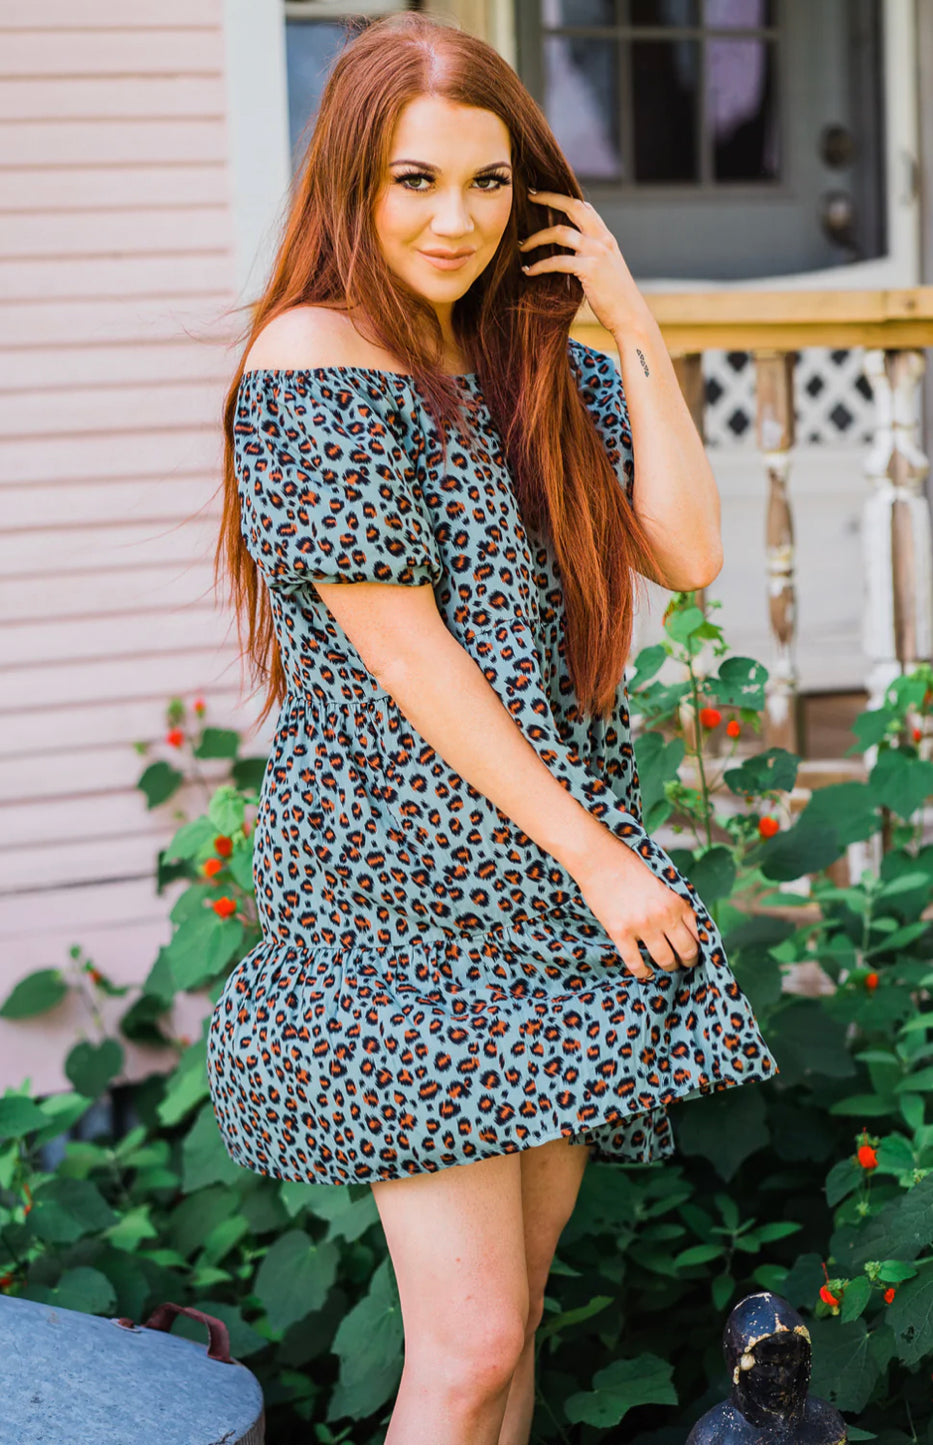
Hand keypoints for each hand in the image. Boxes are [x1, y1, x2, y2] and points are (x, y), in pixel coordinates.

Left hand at [518, 190, 651, 337]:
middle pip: (573, 207)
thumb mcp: (606, 269)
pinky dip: (539, 266)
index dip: (564, 198)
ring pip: (560, 233)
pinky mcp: (590, 269)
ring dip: (536, 238)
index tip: (544, 195)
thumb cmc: (616, 299)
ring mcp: (596, 253)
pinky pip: (557, 262)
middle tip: (529, 197)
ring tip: (522, 246)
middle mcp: (602, 239)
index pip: (585, 207)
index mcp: (606, 237)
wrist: (631, 317)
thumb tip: (570, 254)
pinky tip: (529, 271)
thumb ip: (591, 256)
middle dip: (549, 198)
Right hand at [574, 837, 700, 982]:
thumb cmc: (631, 867)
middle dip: (687, 961)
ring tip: (665, 966)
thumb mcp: (663, 881)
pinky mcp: (620, 932)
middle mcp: (664, 915)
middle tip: (683, 963)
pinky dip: (642, 972)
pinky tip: (644, 973)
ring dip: (668, 966)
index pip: (698, 934)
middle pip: (686, 951)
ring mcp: (642, 925)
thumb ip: (675, 903)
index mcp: (677, 901)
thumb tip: (687, 927)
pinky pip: (635, 962)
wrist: (600, 860)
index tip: (694, 951)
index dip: (699, 947)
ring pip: (664, 959)